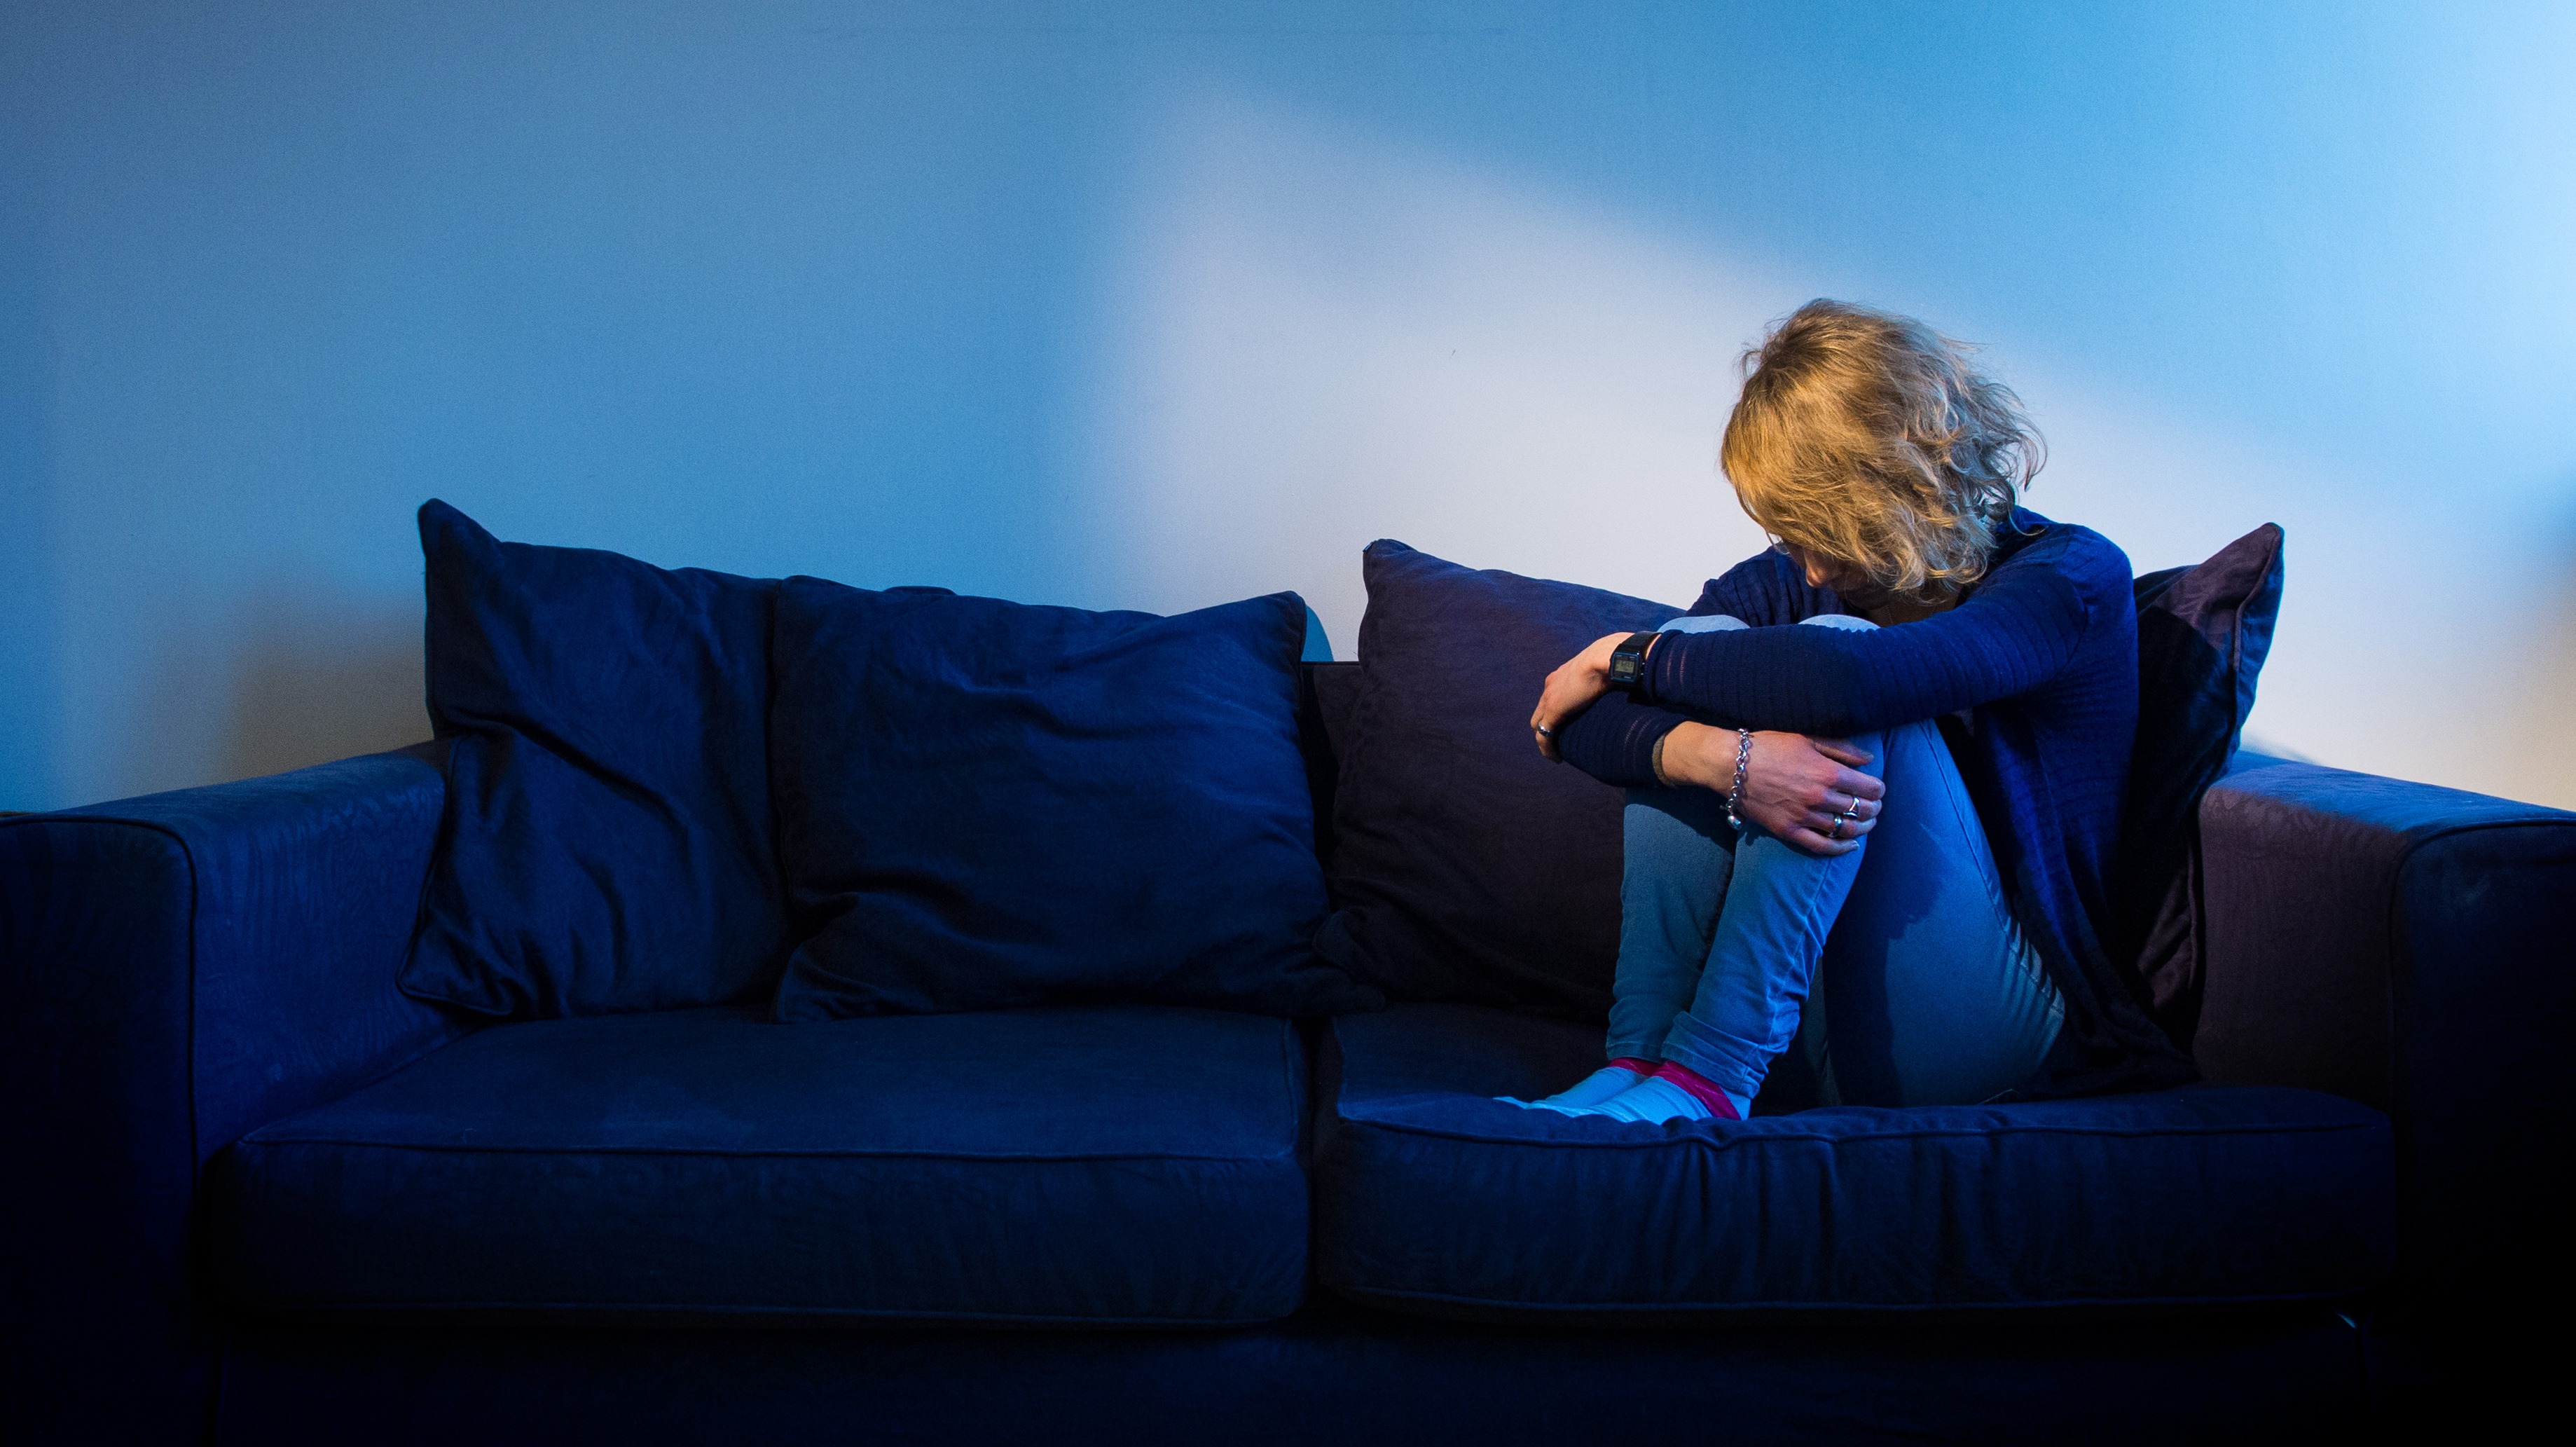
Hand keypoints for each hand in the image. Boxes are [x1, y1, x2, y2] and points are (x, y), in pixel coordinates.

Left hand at [1530, 632, 1636, 760]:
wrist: (1608, 657)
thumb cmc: (1613, 660)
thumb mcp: (1606, 670)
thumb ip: (1607, 678)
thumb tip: (1623, 683)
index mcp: (1563, 674)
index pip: (1552, 696)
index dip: (1556, 712)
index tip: (1568, 725)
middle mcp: (1552, 684)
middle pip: (1541, 711)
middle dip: (1547, 726)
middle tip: (1560, 741)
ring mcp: (1550, 698)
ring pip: (1538, 724)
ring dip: (1546, 740)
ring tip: (1557, 753)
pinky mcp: (1553, 711)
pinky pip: (1544, 735)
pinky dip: (1547, 748)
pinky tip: (1556, 758)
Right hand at [1663, 724, 1883, 856]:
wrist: (1731, 765)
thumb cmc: (1769, 747)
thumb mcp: (1807, 738)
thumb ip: (1841, 749)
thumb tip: (1869, 760)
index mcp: (1828, 772)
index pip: (1869, 787)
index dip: (1878, 789)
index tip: (1878, 789)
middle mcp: (1820, 797)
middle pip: (1861, 809)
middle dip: (1874, 808)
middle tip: (1875, 806)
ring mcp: (1805, 817)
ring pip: (1846, 829)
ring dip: (1863, 827)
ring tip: (1867, 823)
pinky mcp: (1789, 831)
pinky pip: (1822, 846)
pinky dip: (1841, 848)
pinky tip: (1852, 845)